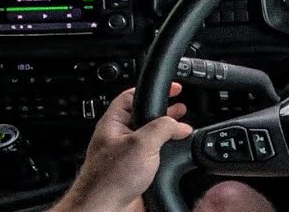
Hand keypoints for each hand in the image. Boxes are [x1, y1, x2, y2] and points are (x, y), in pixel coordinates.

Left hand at [51, 83, 191, 211]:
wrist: (105, 210)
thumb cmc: (108, 180)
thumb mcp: (141, 144)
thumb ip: (162, 128)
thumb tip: (179, 124)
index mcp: (114, 123)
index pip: (131, 96)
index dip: (151, 89)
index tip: (172, 88)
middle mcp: (120, 138)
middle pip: (144, 116)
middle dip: (164, 111)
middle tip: (181, 107)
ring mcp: (127, 156)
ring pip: (150, 138)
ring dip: (167, 133)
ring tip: (183, 128)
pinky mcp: (136, 173)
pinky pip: (154, 157)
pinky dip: (167, 152)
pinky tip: (176, 153)